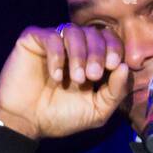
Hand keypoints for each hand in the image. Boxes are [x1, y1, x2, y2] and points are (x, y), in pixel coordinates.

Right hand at [0, 24, 130, 139]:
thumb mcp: (96, 111)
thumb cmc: (61, 117)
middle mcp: (73, 48)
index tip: (113, 65)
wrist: (26, 122)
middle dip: (98, 53)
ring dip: (79, 54)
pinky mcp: (33, 41)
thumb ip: (115, 92)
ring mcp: (53, 42)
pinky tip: (56, 76)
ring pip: (73, 31)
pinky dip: (57, 55)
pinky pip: (50, 36)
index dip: (114, 48)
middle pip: (94, 33)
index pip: (109, 40)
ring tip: (76, 79)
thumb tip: (126, 66)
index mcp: (91, 60)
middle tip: (92, 75)